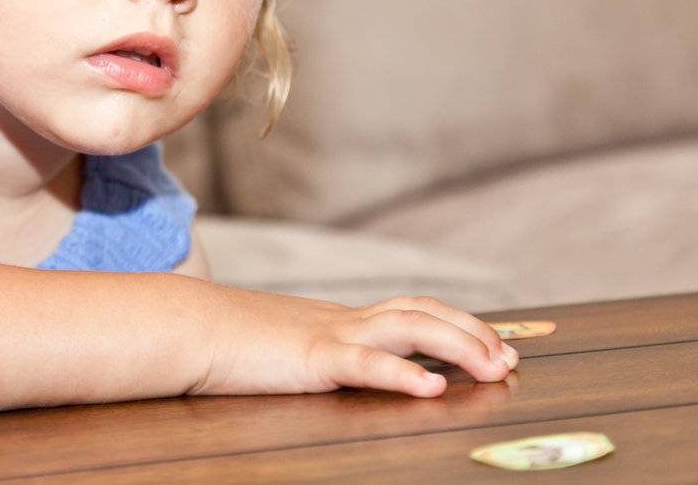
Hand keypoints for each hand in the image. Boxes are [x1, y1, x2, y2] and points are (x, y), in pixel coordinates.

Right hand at [188, 286, 518, 397]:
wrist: (187, 326)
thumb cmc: (227, 342)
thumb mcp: (285, 346)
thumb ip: (319, 352)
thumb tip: (350, 367)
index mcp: (341, 319)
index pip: (414, 310)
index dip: (460, 323)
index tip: (497, 345)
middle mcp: (345, 319)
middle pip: (424, 311)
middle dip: (474, 333)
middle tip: (510, 360)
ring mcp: (331, 334)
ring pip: (410, 327)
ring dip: (459, 346)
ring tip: (492, 369)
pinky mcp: (313, 357)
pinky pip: (365, 363)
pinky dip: (402, 373)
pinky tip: (430, 388)